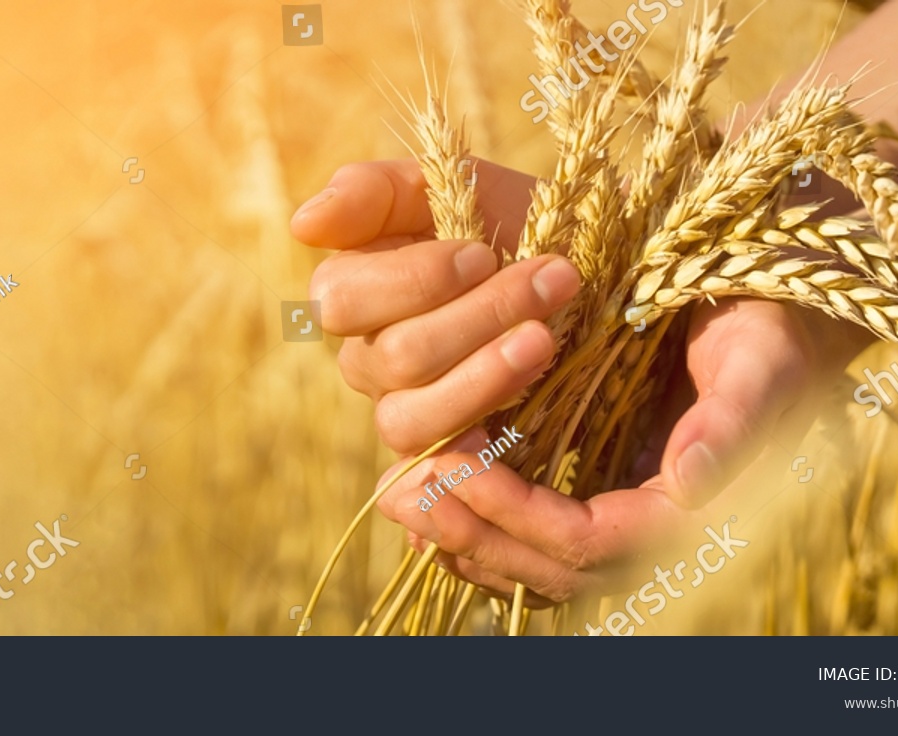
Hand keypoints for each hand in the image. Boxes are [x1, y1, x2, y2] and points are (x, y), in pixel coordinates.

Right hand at [291, 159, 581, 455]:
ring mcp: (404, 411)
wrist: (593, 264)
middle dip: (476, 317)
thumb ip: (373, 193)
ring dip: (487, 375)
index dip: (413, 281)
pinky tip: (525, 400)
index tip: (484, 254)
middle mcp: (369, 357)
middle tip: (551, 279)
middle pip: (391, 357)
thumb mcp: (450, 185)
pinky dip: (479, 438)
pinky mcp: (448, 455)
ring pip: (409, 417)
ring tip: (545, 338)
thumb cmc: (512, 220)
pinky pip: (436, 468)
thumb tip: (304, 225)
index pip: (341, 299)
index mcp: (356, 291)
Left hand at [376, 297, 871, 606]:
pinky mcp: (596, 500)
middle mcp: (654, 533)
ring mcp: (621, 522)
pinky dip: (478, 529)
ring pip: (533, 565)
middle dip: (475, 534)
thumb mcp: (760, 357)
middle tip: (404, 493)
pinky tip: (429, 498)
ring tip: (398, 499)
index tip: (461, 465)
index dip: (522, 515)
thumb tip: (693, 481)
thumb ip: (732, 419)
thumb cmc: (771, 327)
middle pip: (552, 568)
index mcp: (693, 511)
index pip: (594, 542)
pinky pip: (529, 542)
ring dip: (464, 538)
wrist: (773, 315)